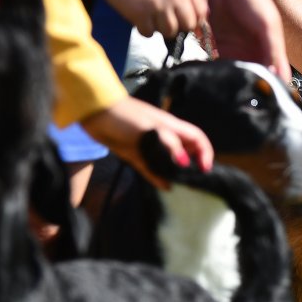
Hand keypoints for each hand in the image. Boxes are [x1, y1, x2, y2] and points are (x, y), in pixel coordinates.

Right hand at [79, 0, 206, 37]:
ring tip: (153, 18)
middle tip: (168, 20)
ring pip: (170, 31)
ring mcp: (158, 6)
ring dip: (162, 28)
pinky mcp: (140, 15)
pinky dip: (145, 29)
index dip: (196, 19)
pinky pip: (149, 33)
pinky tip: (140, 18)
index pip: (202, 11)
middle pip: (188, 25)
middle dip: (180, 26)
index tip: (187, 20)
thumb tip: (196, 11)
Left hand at [81, 96, 213, 188]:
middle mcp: (164, 137)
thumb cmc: (127, 117)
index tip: (205, 169)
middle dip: (193, 164)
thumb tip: (184, 164)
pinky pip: (152, 169)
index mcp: (172, 127)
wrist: (96, 114)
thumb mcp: (151, 128)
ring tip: (182, 186)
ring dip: (176, 172)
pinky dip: (159, 177)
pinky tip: (165, 187)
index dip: (205, 152)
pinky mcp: (136, 155)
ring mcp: (150, 147)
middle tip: (195, 181)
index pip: (197, 138)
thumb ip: (169, 145)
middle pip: (186, 151)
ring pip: (169, 162)